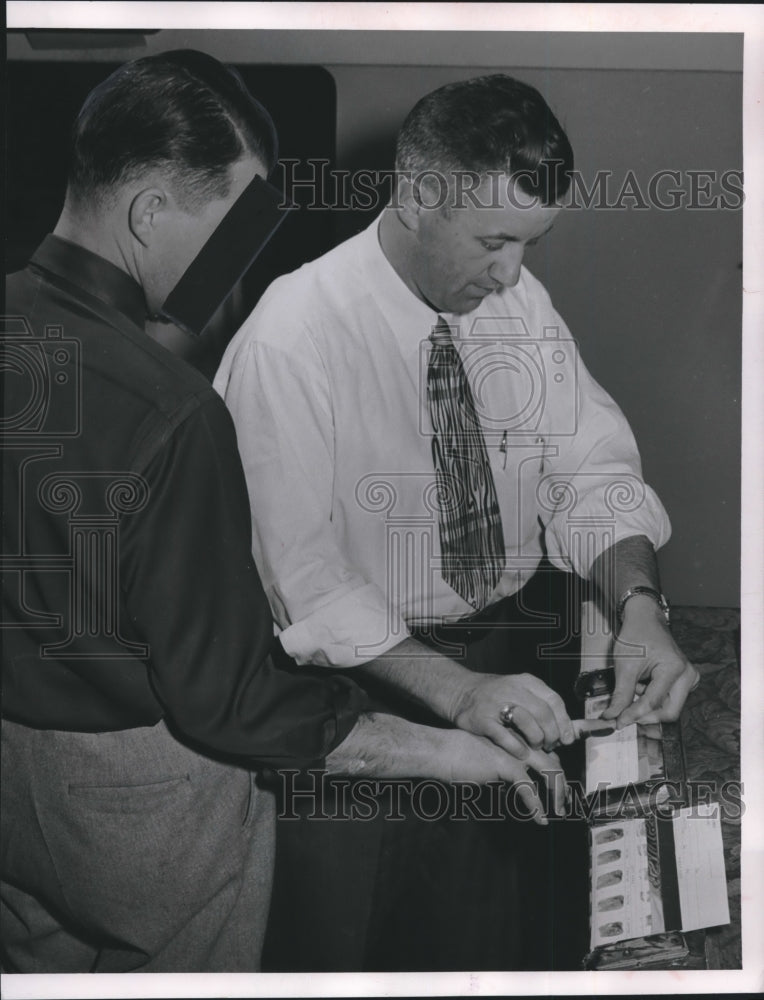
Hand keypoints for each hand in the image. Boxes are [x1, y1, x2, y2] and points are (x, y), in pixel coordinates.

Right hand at [439, 729, 566, 824]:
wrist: (442, 750)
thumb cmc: (460, 756)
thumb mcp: (490, 761)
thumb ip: (506, 768)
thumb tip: (521, 786)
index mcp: (518, 740)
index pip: (548, 755)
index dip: (557, 774)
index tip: (561, 791)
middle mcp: (521, 743)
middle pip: (554, 762)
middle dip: (563, 785)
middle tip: (565, 803)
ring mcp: (516, 752)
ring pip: (550, 771)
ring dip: (557, 794)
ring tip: (558, 811)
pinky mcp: (506, 764)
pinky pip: (528, 788)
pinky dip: (536, 805)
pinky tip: (538, 817)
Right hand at [448, 672, 574, 757]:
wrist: (462, 693)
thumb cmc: (498, 697)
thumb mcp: (521, 692)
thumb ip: (543, 706)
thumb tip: (570, 731)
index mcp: (525, 681)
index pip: (554, 700)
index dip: (564, 722)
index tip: (567, 738)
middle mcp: (512, 689)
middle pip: (543, 714)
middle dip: (551, 734)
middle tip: (550, 745)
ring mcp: (496, 703)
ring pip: (528, 724)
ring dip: (536, 741)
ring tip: (535, 747)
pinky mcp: (483, 719)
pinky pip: (507, 738)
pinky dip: (518, 748)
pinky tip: (521, 753)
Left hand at [602, 599, 698, 726]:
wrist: (644, 619)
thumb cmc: (637, 635)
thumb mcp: (624, 665)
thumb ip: (621, 694)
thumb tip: (613, 716)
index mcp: (675, 669)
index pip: (654, 702)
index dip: (634, 715)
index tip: (618, 722)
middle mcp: (687, 675)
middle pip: (668, 711)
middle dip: (645, 715)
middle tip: (624, 715)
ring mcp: (688, 679)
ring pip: (668, 707)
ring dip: (648, 704)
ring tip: (634, 686)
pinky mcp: (684, 681)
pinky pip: (668, 700)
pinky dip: (652, 698)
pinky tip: (642, 684)